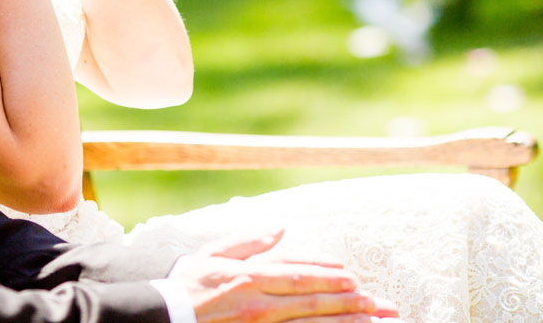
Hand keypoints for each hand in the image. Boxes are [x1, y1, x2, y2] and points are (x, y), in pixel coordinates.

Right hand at [172, 232, 399, 321]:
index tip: (349, 273)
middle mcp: (258, 300)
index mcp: (248, 275)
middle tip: (375, 299)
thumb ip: (249, 241)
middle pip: (310, 297)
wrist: (167, 317)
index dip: (325, 272)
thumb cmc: (189, 285)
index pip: (295, 271)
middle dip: (345, 298)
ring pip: (308, 321)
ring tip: (369, 317)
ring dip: (341, 320)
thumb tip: (279, 227)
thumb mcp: (213, 254)